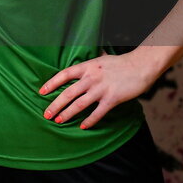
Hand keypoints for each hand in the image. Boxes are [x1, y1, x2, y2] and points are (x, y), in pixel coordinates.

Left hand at [38, 51, 158, 129]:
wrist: (140, 66)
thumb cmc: (121, 63)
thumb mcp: (102, 58)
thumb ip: (91, 62)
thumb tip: (85, 56)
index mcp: (87, 67)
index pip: (64, 75)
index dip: (51, 84)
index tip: (41, 92)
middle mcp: (91, 78)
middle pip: (68, 93)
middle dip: (55, 105)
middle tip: (46, 114)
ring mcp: (101, 89)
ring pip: (79, 104)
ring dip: (67, 114)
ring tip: (58, 121)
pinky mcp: (112, 98)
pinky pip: (98, 113)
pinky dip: (90, 121)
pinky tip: (83, 127)